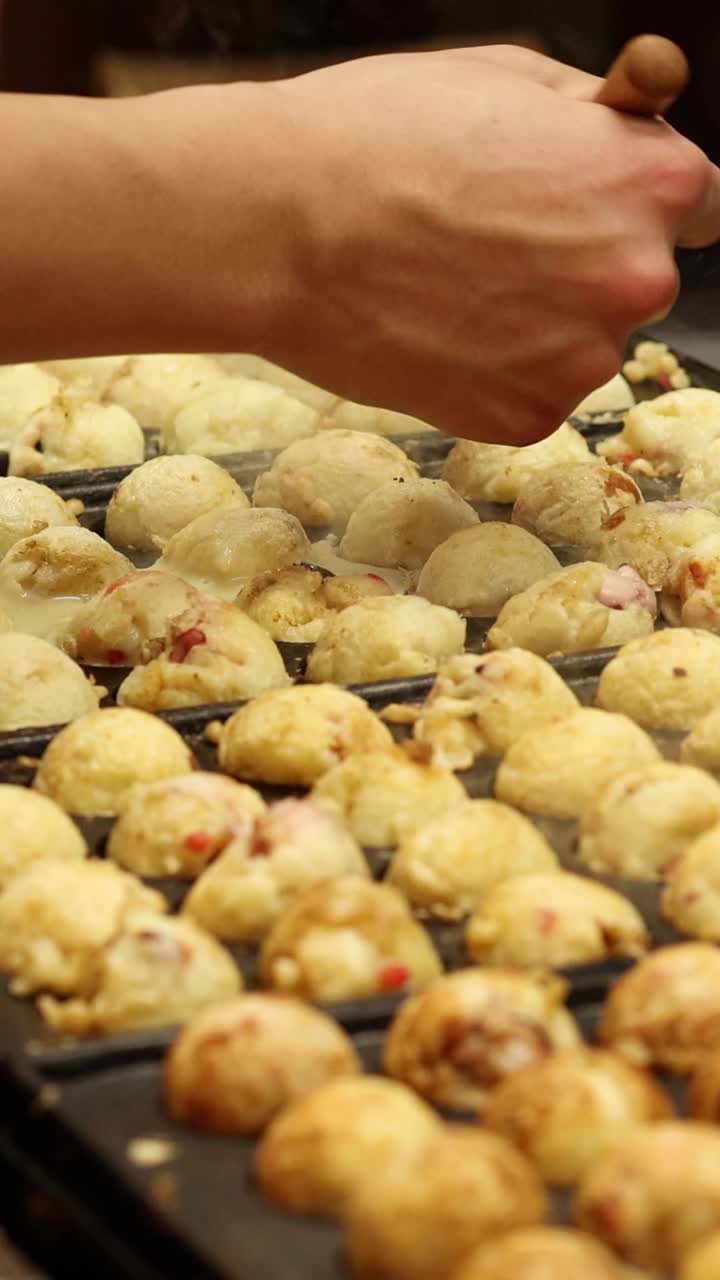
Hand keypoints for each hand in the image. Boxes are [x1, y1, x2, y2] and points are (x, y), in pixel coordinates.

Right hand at [258, 45, 719, 442]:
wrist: (276, 226)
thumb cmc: (378, 133)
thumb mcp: (507, 76)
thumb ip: (596, 113)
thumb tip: (641, 116)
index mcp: (651, 184)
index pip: (696, 201)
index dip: (634, 197)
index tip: (589, 200)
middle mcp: (636, 281)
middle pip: (638, 277)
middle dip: (585, 259)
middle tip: (490, 237)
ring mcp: (580, 362)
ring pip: (581, 340)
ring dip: (539, 320)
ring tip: (447, 283)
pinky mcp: (522, 419)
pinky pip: (531, 391)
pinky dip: (495, 369)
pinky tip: (436, 330)